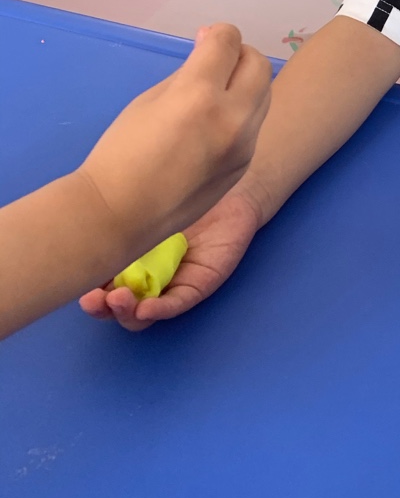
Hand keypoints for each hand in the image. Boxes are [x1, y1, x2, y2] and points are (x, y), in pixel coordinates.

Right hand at [75, 22, 270, 326]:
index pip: (228, 42)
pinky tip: (215, 123)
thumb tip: (209, 58)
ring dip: (245, 82)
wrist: (122, 213)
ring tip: (217, 90)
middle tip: (216, 61)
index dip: (217, 33)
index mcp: (199, 94)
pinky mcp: (244, 164)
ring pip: (263, 94)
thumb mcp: (150, 99)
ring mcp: (244, 144)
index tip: (204, 39)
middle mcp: (232, 117)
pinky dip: (242, 112)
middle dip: (239, 54)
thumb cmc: (122, 152)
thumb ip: (187, 75)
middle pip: (258, 64)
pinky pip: (254, 125)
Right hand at [79, 188, 261, 330]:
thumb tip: (74, 213)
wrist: (231, 185)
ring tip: (119, 300)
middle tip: (94, 298)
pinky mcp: (199, 285)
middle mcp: (144, 275)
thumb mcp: (144, 197)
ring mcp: (170, 283)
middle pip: (116, 304)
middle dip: (101, 306)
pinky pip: (178, 302)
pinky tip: (147, 308)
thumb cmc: (182, 186)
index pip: (98, 281)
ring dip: (127, 312)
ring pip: (143, 312)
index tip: (71, 277)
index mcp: (126, 257)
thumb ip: (117, 210)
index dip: (83, 284)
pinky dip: (161, 308)